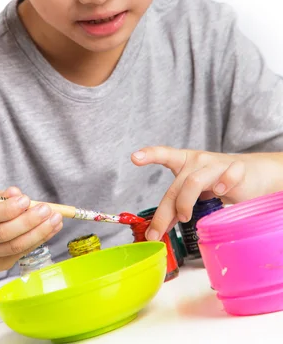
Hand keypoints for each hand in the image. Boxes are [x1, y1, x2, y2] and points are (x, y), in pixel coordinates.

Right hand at [0, 186, 62, 272]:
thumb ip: (1, 196)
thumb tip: (16, 192)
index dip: (8, 209)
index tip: (26, 199)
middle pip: (2, 234)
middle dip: (27, 221)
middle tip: (46, 209)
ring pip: (14, 247)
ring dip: (38, 233)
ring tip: (55, 219)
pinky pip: (20, 253)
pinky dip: (38, 240)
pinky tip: (51, 229)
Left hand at [131, 146, 265, 240]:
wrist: (253, 173)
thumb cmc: (217, 182)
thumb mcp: (194, 192)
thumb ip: (177, 205)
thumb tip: (157, 229)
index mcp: (185, 161)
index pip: (165, 154)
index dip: (149, 155)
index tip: (134, 158)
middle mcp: (198, 160)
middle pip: (176, 185)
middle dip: (164, 211)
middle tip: (156, 232)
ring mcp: (216, 164)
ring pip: (194, 181)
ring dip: (185, 202)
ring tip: (184, 218)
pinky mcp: (236, 169)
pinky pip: (227, 176)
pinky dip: (223, 185)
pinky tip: (220, 193)